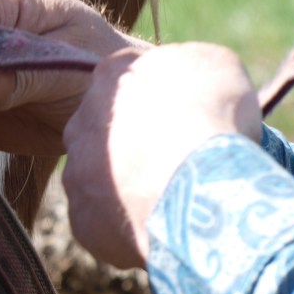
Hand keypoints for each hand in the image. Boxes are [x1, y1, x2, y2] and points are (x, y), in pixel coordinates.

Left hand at [61, 43, 261, 268]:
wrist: (198, 183)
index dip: (166, 105)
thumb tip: (194, 84)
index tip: (192, 121)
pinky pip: (106, 225)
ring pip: (103, 181)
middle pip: (110, 134)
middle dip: (140, 147)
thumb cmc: (212, 117)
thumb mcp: (217, 65)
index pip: (133, 86)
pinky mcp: (84, 222)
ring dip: (132, 188)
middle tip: (181, 164)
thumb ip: (192, 68)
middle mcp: (80, 123)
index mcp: (110, 77)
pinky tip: (164, 228)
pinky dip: (131, 228)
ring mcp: (77, 175)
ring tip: (176, 200)